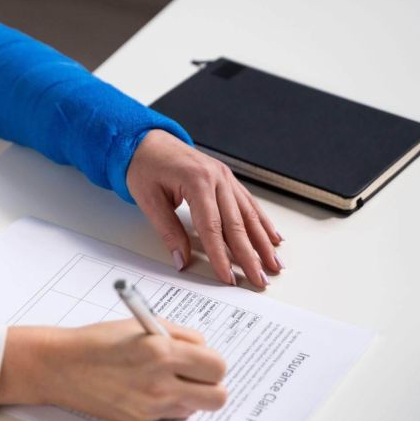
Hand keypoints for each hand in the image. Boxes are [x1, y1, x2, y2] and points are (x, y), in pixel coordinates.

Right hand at [0, 320, 226, 420]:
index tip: (202, 358)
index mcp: (162, 351)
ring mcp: (151, 406)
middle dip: (212, 385)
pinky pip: (171, 415)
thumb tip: (203, 347)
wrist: (62, 366)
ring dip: (191, 396)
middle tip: (195, 375)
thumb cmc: (98, 341)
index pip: (217, 366)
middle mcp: (160, 382)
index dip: (213, 362)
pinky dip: (168, 404)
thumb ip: (178, 334)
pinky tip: (147, 389)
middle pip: (218, 397)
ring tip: (168, 380)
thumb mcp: (142, 325)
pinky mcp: (140, 420)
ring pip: (197, 409)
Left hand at [127, 129, 283, 287]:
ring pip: (249, 215)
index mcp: (196, 181)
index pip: (212, 228)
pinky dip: (262, 222)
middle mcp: (216, 178)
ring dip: (263, 242)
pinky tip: (273, 237)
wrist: (147, 141)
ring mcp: (225, 177)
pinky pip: (249, 203)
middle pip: (237, 224)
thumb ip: (167, 231)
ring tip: (274, 264)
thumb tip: (180, 259)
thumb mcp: (149, 200)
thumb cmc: (145, 166)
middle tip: (259, 279)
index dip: (221, 256)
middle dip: (250, 255)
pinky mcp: (227, 179)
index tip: (227, 277)